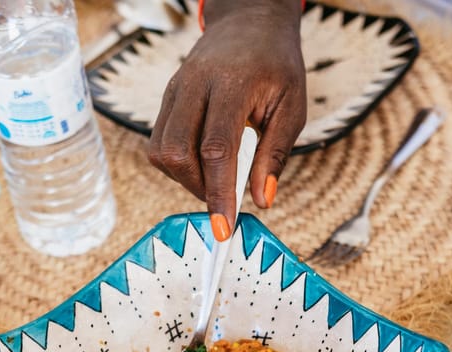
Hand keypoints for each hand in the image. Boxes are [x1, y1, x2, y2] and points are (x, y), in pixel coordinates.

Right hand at [148, 0, 305, 237]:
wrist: (250, 23)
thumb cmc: (276, 66)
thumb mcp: (292, 107)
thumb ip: (275, 155)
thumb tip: (262, 200)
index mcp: (232, 84)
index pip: (216, 149)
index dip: (218, 193)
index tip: (223, 229)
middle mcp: (195, 85)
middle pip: (177, 153)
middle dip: (198, 188)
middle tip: (224, 200)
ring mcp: (175, 89)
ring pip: (161, 151)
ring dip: (185, 179)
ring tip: (214, 179)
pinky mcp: (167, 97)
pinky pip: (159, 142)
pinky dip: (177, 165)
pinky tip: (202, 164)